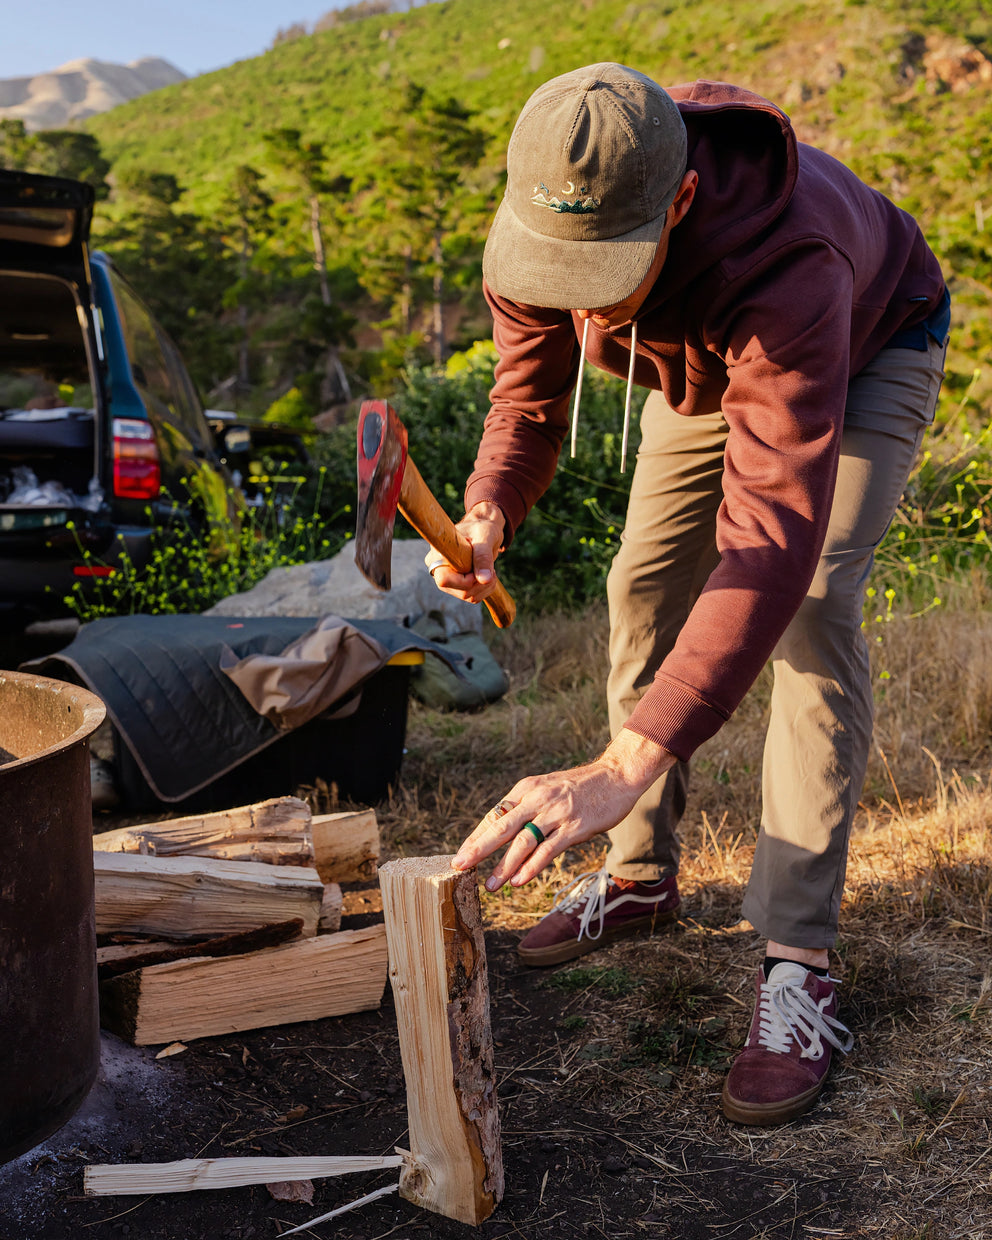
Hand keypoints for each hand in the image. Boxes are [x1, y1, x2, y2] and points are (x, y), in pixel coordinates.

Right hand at [425, 502, 505, 604]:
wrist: (484, 531)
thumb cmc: (481, 528)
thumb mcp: (484, 537)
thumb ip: (483, 557)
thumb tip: (484, 579)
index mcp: (438, 555)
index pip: (444, 579)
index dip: (465, 579)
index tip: (475, 565)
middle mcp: (439, 570)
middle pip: (460, 591)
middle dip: (480, 582)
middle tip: (490, 567)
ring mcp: (448, 581)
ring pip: (468, 596)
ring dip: (486, 586)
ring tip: (490, 569)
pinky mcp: (457, 587)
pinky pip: (473, 597)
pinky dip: (485, 589)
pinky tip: (487, 575)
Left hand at [451, 730, 677, 888]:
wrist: (616, 776)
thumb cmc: (581, 787)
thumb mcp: (547, 789)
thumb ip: (527, 807)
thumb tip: (503, 832)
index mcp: (526, 789)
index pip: (494, 815)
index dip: (476, 836)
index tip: (461, 855)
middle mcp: (537, 799)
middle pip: (501, 826)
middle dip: (478, 848)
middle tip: (459, 866)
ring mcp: (556, 813)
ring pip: (522, 842)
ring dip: (504, 866)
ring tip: (491, 885)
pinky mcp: (575, 827)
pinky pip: (548, 849)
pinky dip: (531, 866)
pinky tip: (519, 880)